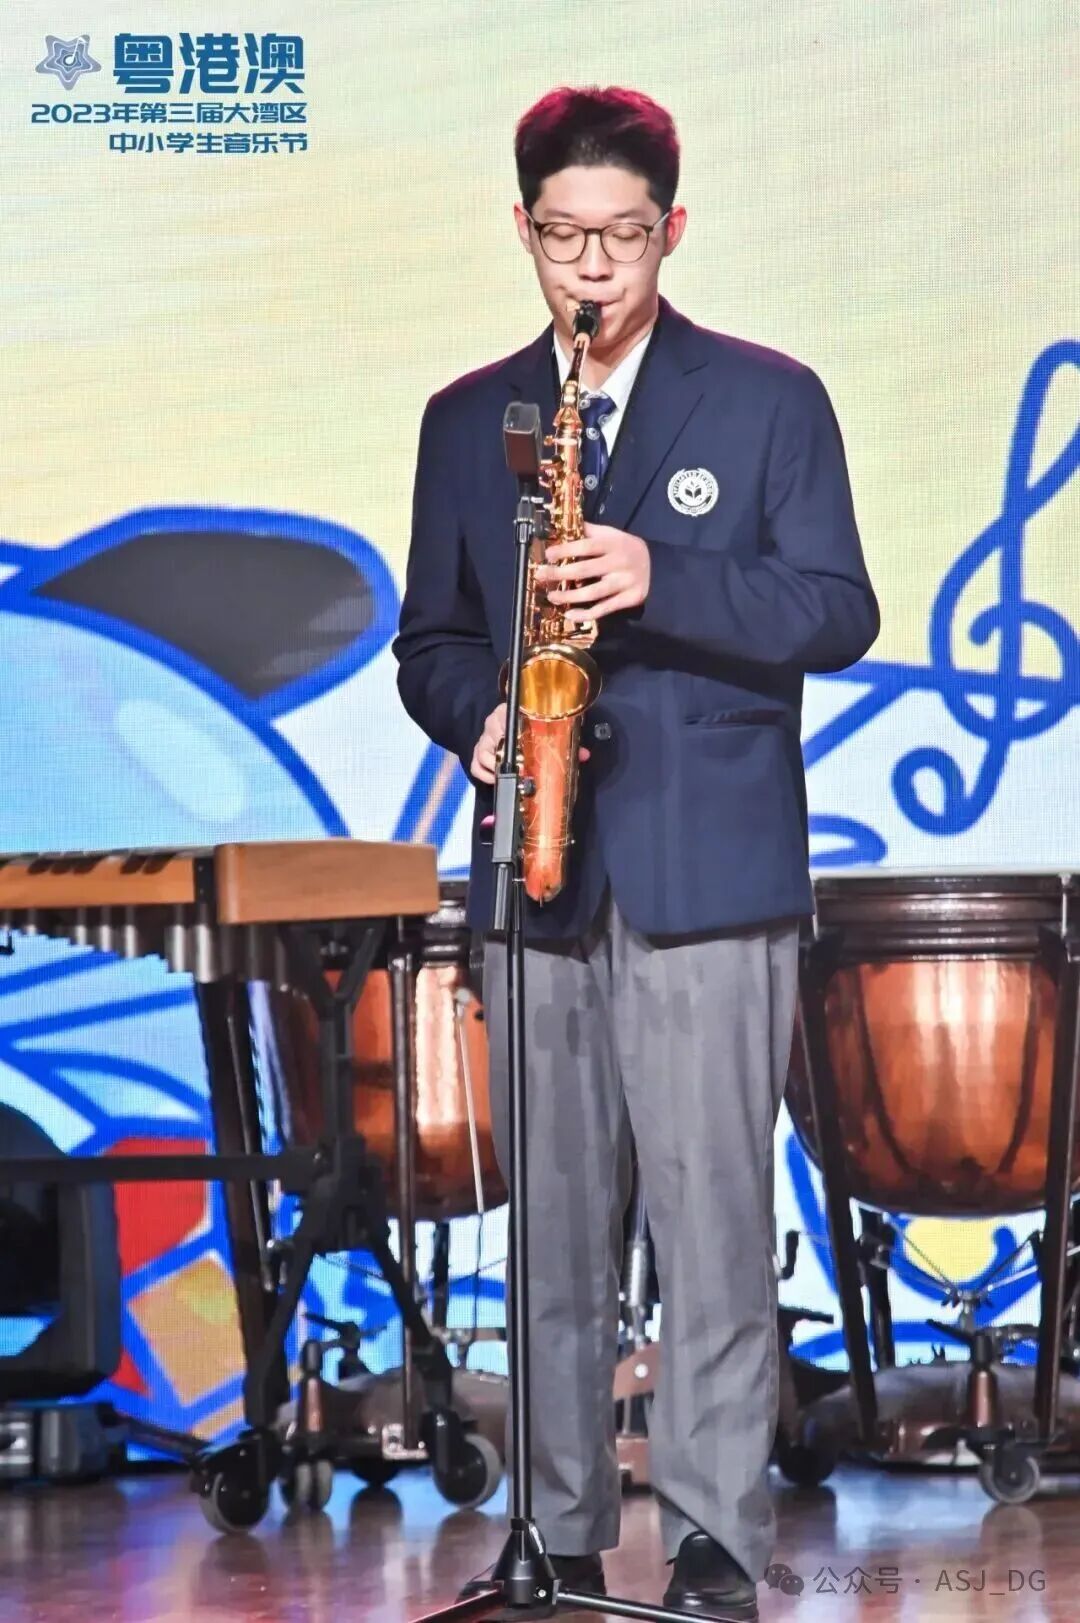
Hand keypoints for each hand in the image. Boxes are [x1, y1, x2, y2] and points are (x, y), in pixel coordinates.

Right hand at [470, 701, 590, 786]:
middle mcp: (494, 723)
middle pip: (494, 740)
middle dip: (507, 759)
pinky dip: (484, 775)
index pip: (507, 719)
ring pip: (482, 754)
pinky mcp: (477, 750)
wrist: (511, 718)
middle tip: (522, 769)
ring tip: (510, 776)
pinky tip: (496, 779)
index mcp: (510, 711)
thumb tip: (584, 754)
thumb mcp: (544, 727)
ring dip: (495, 768)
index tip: (525, 752)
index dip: (515, 738)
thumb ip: (563, 740)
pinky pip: (475, 765)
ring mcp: (484, 737)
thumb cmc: (530, 723)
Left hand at [537, 522, 650, 621]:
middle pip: (585, 570)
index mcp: (614, 543)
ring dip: (569, 596)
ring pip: (593, 593)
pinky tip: (570, 614)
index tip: (548, 554)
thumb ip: (590, 532)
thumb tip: (562, 525)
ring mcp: (625, 582)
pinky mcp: (629, 599)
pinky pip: (604, 609)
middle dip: (559, 574)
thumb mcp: (613, 535)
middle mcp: (620, 562)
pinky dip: (585, 614)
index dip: (566, 550)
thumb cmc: (627, 549)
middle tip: (541, 576)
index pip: (586, 545)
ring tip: (552, 596)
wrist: (659, 567)